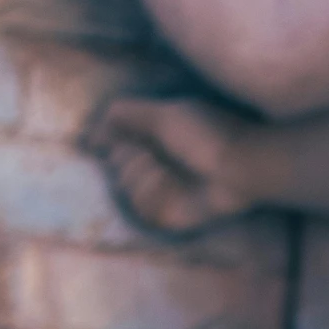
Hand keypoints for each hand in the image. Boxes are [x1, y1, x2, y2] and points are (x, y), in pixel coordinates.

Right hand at [89, 98, 254, 235]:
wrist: (238, 164)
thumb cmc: (206, 133)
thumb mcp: (160, 113)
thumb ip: (124, 115)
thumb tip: (90, 131)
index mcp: (154, 141)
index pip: (113, 144)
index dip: (104, 140)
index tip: (98, 139)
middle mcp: (157, 167)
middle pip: (114, 168)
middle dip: (122, 156)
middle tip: (144, 152)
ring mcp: (166, 193)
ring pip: (124, 189)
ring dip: (135, 172)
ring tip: (156, 165)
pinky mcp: (173, 215)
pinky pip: (142, 209)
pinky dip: (148, 192)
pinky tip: (163, 182)